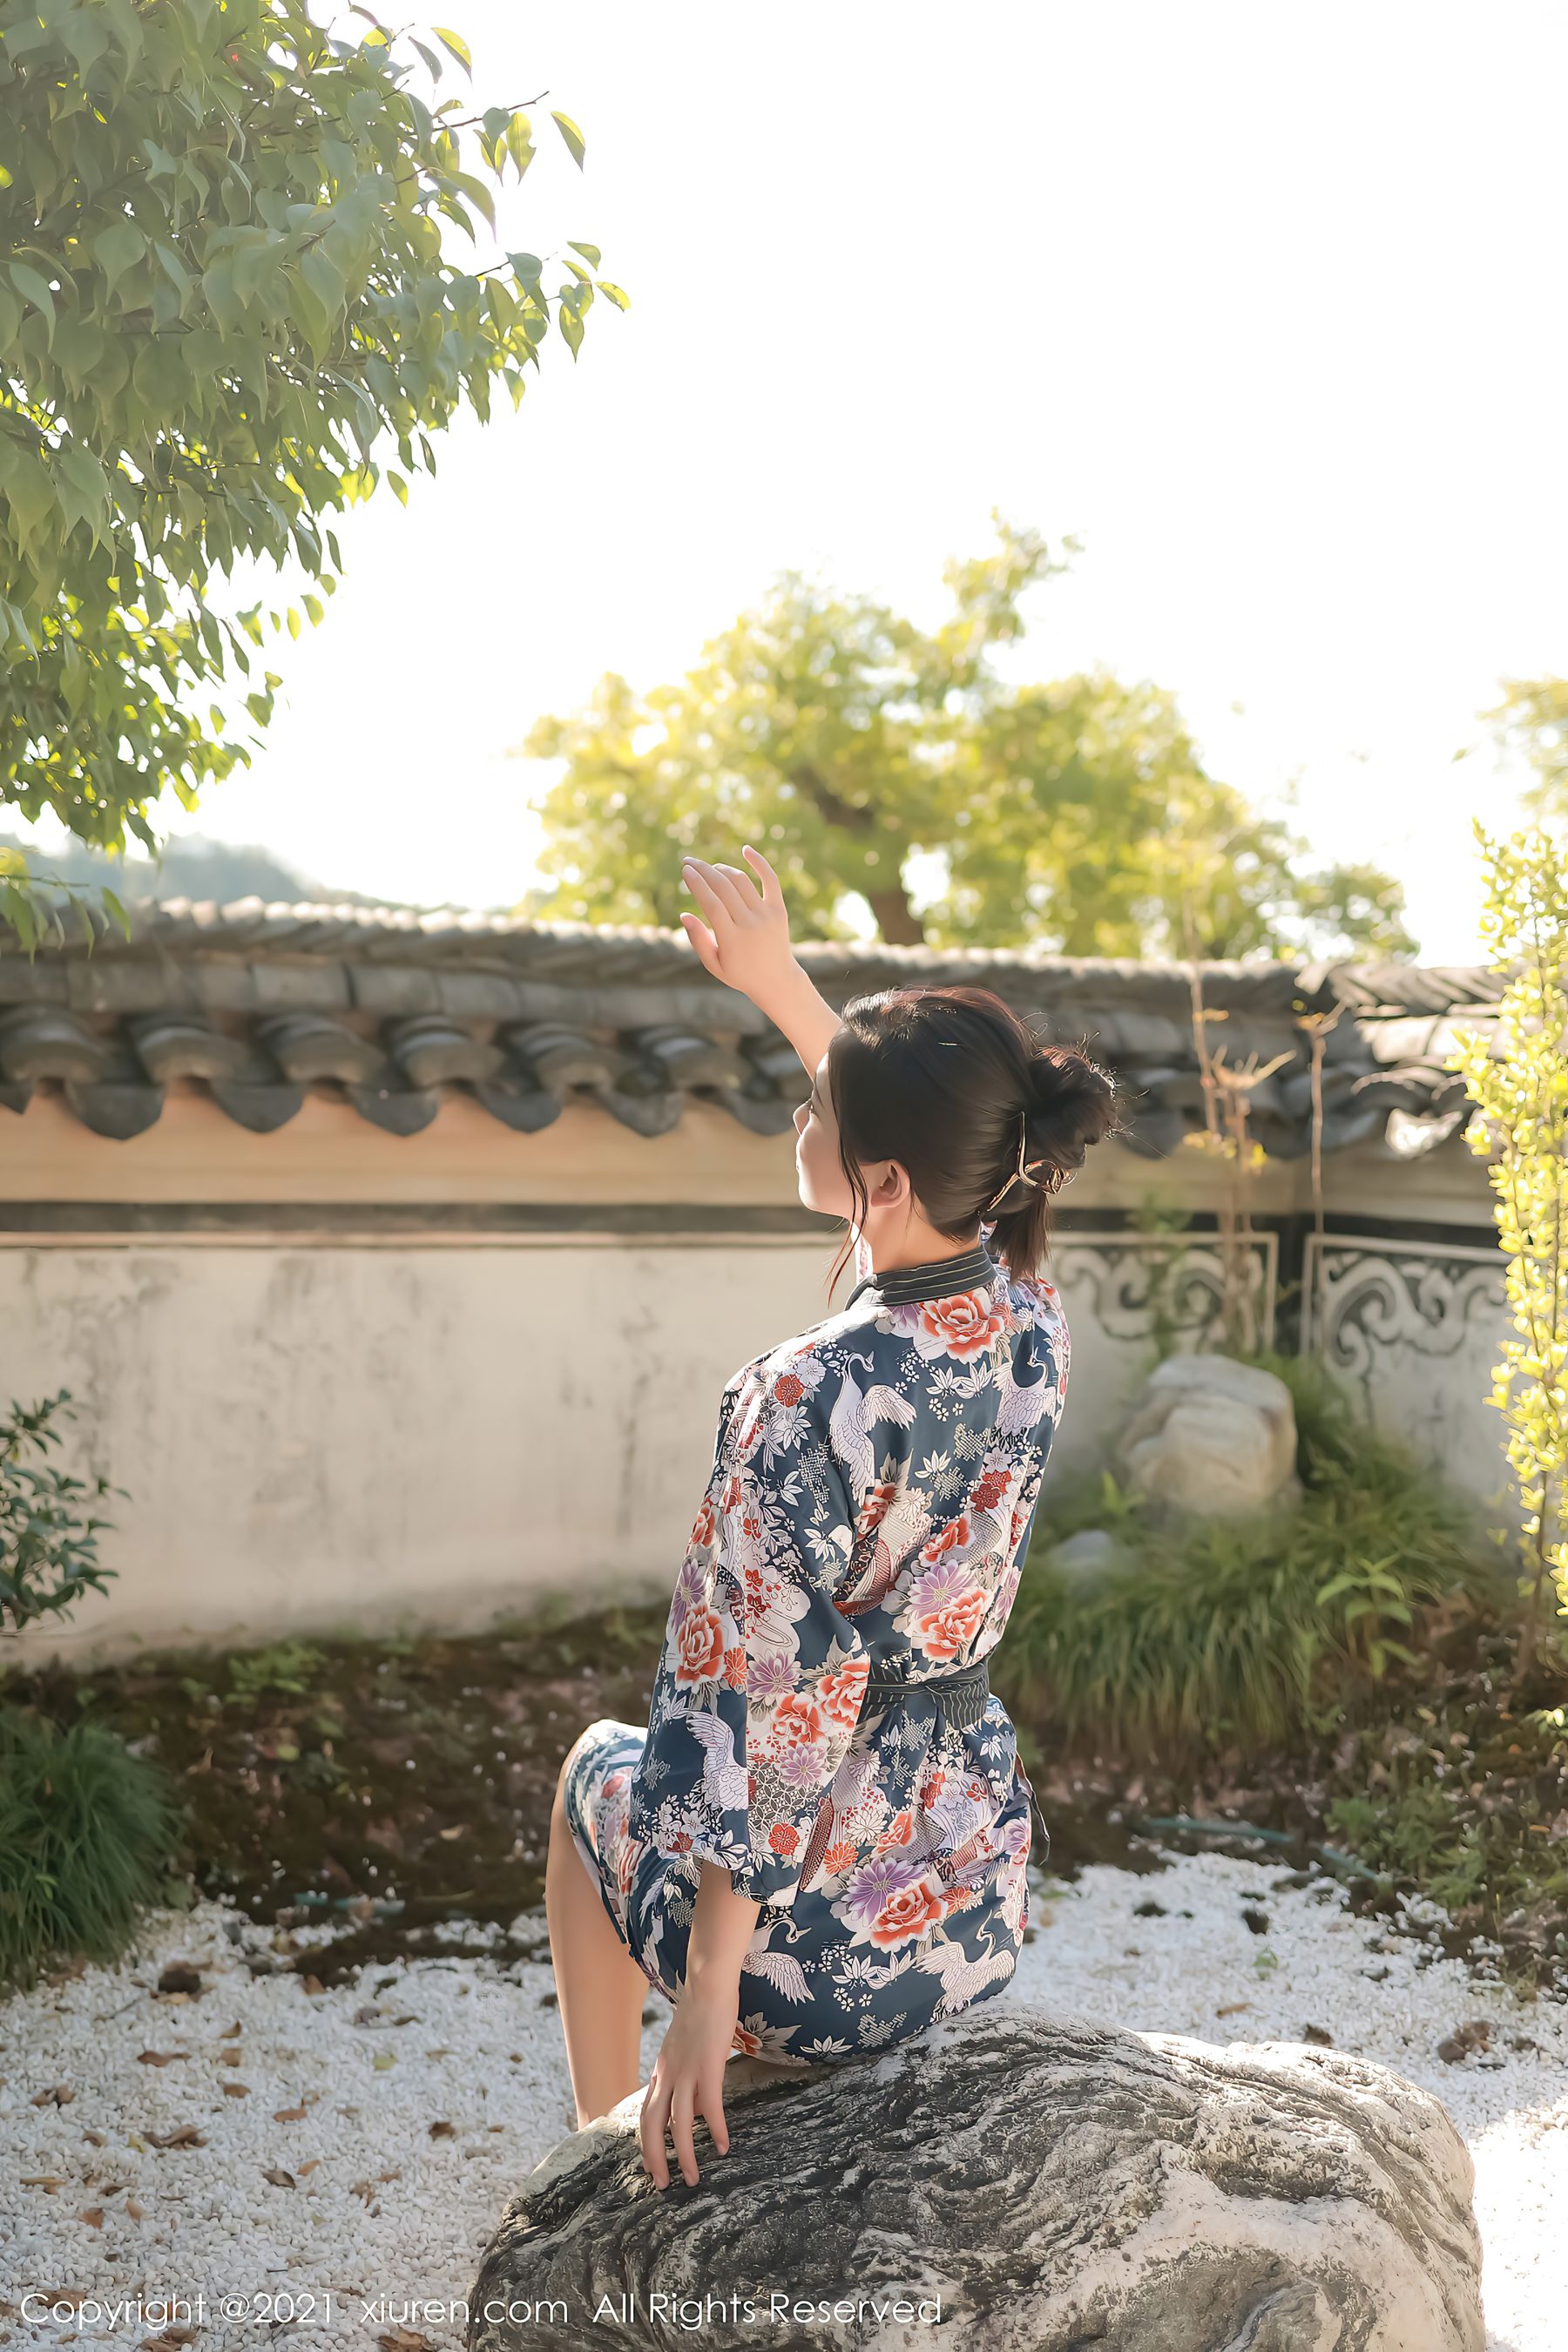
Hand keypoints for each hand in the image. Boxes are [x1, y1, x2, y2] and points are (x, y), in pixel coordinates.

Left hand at [638, 1974, 736, 2187]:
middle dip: (655, 2158)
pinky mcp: (709, 2066)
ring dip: (685, 2155)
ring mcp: (686, 2071)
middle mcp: (667, 2074)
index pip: (645, 2114)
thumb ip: (684, 2079)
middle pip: (653, 2125)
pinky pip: (710, 2106)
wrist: (707, 1984)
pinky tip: (723, 2146)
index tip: (651, 2167)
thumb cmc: (700, 2014)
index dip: (646, 2143)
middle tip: (662, 2185)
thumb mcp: (684, 2050)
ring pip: (678, 2123)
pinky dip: (715, 2129)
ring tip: (693, 2178)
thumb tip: (693, 2114)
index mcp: (661, 2070)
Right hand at [679, 847, 795, 1004]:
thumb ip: (698, 940)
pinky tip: (745, 849)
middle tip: (689, 861)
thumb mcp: (714, 964)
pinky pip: (770, 880)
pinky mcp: (779, 910)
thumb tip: (684, 914)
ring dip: (722, 869)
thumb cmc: (740, 973)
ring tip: (710, 868)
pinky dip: (759, 862)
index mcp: (732, 940)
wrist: (778, 980)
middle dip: (703, 870)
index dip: (697, 884)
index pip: (711, 904)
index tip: (685, 871)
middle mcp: (750, 924)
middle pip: (723, 888)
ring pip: (741, 881)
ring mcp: (766, 915)